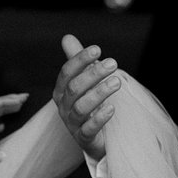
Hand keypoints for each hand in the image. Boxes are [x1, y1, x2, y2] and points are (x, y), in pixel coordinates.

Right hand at [52, 35, 122, 160]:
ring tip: (116, 83)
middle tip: (113, 63)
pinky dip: (99, 119)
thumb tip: (67, 37)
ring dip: (98, 93)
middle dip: (93, 74)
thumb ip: (77, 62)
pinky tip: (111, 108)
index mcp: (61, 92)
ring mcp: (72, 124)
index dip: (79, 60)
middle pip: (74, 88)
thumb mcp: (84, 83)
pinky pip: (88, 129)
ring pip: (80, 108)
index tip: (97, 49)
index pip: (66, 73)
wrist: (96, 139)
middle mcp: (63, 107)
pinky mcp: (84, 139)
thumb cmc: (89, 106)